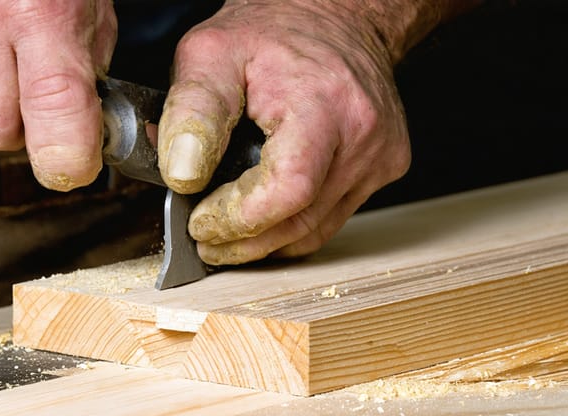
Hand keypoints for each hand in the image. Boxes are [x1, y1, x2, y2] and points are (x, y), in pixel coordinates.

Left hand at [157, 0, 415, 265]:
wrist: (335, 16)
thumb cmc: (272, 34)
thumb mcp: (210, 54)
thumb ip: (191, 113)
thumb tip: (183, 176)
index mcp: (324, 103)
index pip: (290, 187)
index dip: (240, 218)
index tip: (199, 221)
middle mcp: (363, 135)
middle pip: (300, 221)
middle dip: (242, 240)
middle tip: (202, 236)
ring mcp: (380, 157)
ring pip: (314, 230)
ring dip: (263, 241)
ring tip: (224, 229)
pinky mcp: (383, 169)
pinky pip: (329, 219)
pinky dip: (289, 227)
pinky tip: (261, 214)